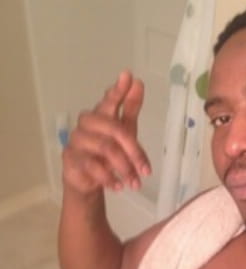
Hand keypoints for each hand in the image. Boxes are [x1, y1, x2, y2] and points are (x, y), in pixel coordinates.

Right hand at [62, 70, 150, 194]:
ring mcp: (77, 140)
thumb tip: (138, 82)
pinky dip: (109, 178)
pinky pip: (92, 166)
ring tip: (135, 183)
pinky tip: (118, 186)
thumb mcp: (124, 132)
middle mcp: (87, 124)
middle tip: (146, 170)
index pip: (109, 100)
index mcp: (102, 115)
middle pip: (114, 129)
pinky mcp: (70, 158)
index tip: (128, 77)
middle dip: (134, 151)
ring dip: (124, 168)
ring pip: (106, 149)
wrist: (88, 180)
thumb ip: (130, 109)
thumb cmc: (108, 152)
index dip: (119, 90)